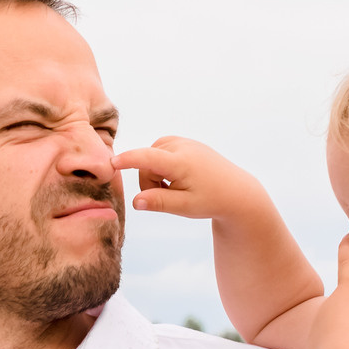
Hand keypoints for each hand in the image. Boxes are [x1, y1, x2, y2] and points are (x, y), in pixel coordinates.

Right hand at [115, 137, 271, 223]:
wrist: (236, 190)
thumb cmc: (211, 200)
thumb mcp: (184, 207)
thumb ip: (158, 203)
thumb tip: (135, 202)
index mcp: (182, 163)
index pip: (148, 158)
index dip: (128, 160)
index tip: (111, 162)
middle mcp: (182, 146)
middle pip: (147, 162)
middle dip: (149, 180)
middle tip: (169, 196)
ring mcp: (184, 142)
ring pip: (152, 156)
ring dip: (156, 173)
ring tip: (176, 186)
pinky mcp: (185, 142)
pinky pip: (161, 152)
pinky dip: (163, 166)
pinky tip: (178, 177)